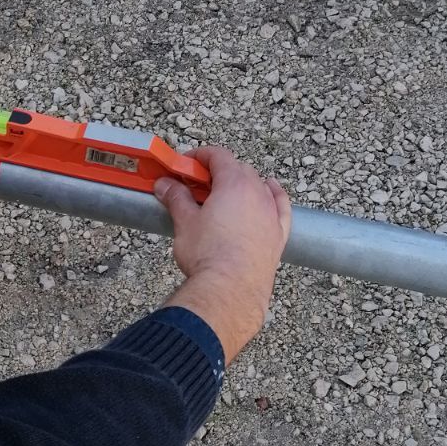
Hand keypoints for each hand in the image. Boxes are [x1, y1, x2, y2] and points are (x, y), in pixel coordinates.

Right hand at [154, 146, 290, 364]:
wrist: (231, 289)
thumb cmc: (208, 255)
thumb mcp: (184, 222)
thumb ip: (176, 198)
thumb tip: (165, 185)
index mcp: (233, 184)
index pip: (219, 156)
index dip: (200, 156)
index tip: (186, 164)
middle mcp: (257, 193)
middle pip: (239, 169)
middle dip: (218, 171)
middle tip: (197, 183)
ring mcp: (271, 213)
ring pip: (260, 185)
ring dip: (242, 182)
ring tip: (224, 194)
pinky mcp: (279, 233)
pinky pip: (281, 205)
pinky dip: (274, 194)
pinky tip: (270, 190)